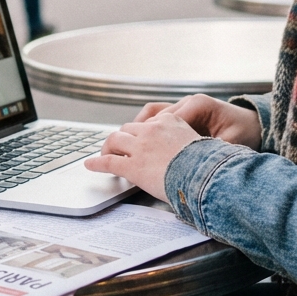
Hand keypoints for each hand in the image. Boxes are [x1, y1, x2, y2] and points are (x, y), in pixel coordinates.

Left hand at [85, 113, 202, 201]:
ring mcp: (140, 147)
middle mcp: (152, 129)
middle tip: (118, 147)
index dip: (140, 132)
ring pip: (115, 140)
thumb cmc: (206, 164)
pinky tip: (90, 165)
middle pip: (128, 128)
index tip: (138, 139)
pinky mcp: (132, 165)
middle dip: (122, 138)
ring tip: (104, 154)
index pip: (148, 122)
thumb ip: (186, 140)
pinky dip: (97, 163)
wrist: (204, 175)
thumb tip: (187, 149)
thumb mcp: (198, 142)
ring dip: (108, 147)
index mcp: (170, 120)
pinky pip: (109, 162)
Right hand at [134, 94, 261, 149]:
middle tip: (125, 150)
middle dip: (140, 133)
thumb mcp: (232, 143)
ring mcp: (184, 107)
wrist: (254, 124)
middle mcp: (188, 102)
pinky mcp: (183, 114)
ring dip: (140, 129)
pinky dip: (148, 129)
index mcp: (199, 105)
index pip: (167, 119)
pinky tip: (142, 143)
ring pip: (153, 113)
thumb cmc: (245, 131)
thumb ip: (213, 152)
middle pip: (155, 114)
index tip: (140, 152)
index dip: (152, 136)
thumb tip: (198, 167)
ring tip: (128, 146)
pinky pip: (159, 118)